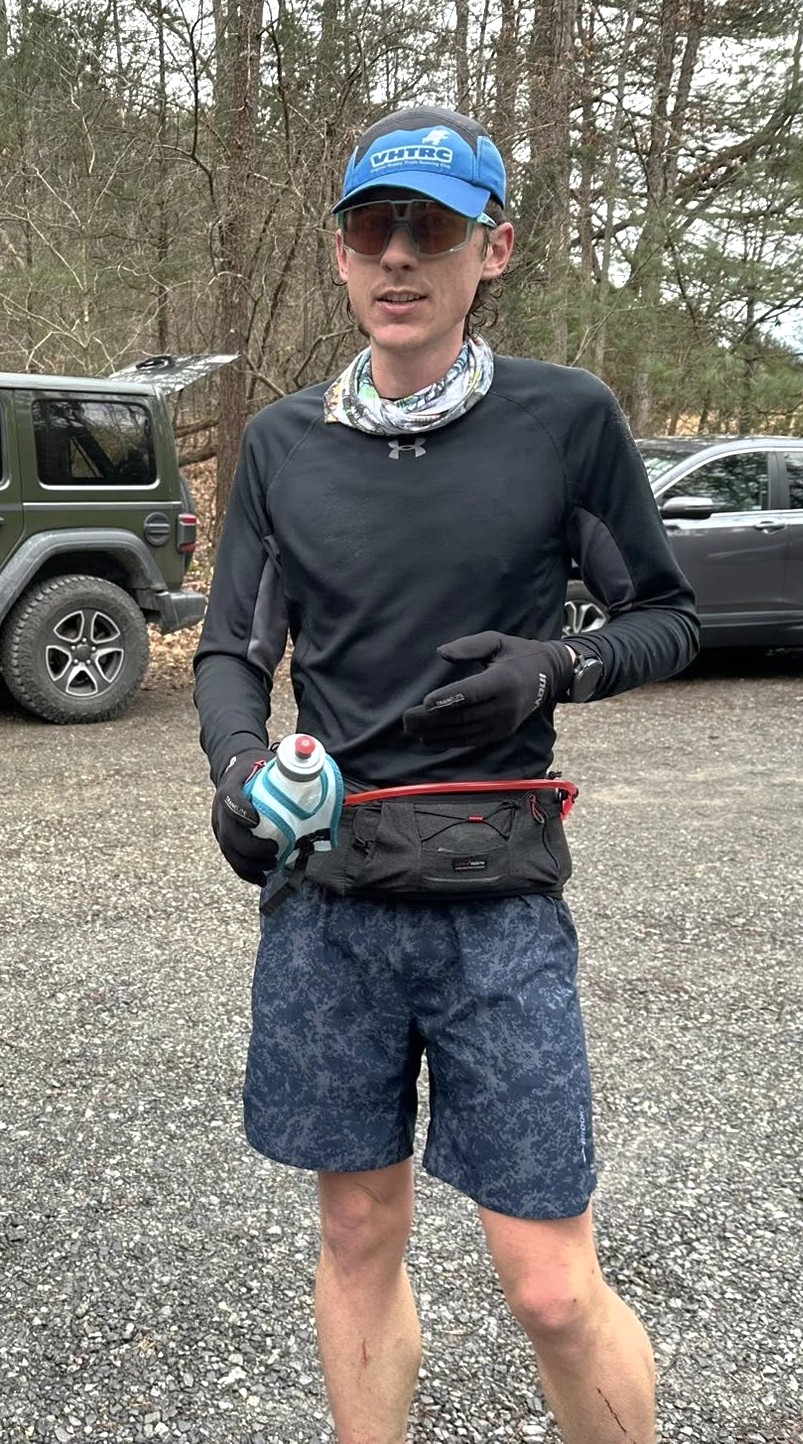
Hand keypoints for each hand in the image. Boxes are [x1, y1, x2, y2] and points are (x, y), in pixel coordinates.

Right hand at [212, 748, 278, 884]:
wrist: (233, 768)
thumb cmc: (255, 768)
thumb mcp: (266, 762)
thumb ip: (285, 770)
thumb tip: (316, 775)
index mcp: (230, 787)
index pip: (230, 799)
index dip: (241, 811)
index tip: (256, 819)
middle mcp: (220, 809)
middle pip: (229, 834)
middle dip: (251, 848)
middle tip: (274, 851)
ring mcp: (220, 826)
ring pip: (229, 851)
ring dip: (249, 865)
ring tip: (270, 867)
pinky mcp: (224, 838)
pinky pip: (232, 859)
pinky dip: (246, 872)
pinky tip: (261, 878)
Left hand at [403, 631, 573, 747]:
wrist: (548, 677)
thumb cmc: (516, 654)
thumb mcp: (497, 640)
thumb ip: (470, 645)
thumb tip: (442, 652)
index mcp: (505, 680)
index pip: (473, 692)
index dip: (449, 698)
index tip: (426, 702)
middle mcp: (506, 706)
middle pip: (464, 715)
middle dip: (433, 719)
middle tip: (407, 718)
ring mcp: (504, 723)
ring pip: (465, 731)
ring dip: (436, 732)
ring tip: (411, 729)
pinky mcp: (501, 733)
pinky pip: (472, 739)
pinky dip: (449, 740)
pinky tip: (429, 738)